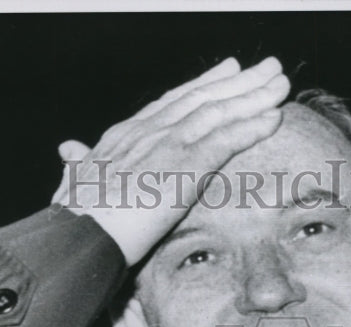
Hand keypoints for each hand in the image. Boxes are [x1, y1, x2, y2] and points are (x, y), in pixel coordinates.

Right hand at [52, 57, 288, 264]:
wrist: (79, 234)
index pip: (173, 101)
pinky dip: (252, 127)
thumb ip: (79, 164)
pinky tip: (274, 118)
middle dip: (238, 82)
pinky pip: (226, 141)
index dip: (203, 84)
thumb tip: (69, 150)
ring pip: (218, 112)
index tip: (228, 70)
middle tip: (268, 68)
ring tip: (281, 85)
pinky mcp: (184, 167)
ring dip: (254, 97)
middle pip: (202, 98)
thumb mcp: (75, 183)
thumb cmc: (75, 218)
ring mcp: (167, 145)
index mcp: (126, 135)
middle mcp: (149, 131)